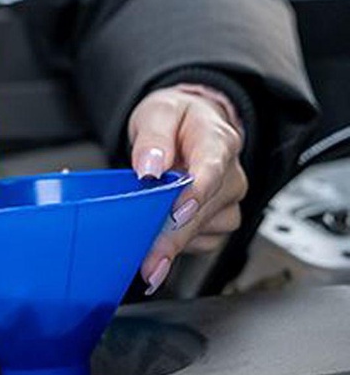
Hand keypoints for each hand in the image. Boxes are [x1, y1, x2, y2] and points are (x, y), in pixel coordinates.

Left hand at [128, 85, 247, 294]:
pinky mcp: (218, 220)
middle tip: (150, 261)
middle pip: (206, 210)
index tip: (177, 213)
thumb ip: (153, 137)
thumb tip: (150, 167)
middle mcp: (230, 174)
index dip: (196, 194)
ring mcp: (227, 200)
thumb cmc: (176, 119)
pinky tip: (159, 239)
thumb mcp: (158, 113)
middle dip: (175, 237)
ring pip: (206, 232)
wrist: (187, 125)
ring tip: (145, 249)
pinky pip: (202, 242)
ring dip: (174, 243)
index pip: (213, 169)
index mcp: (218, 141)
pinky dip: (178, 246)